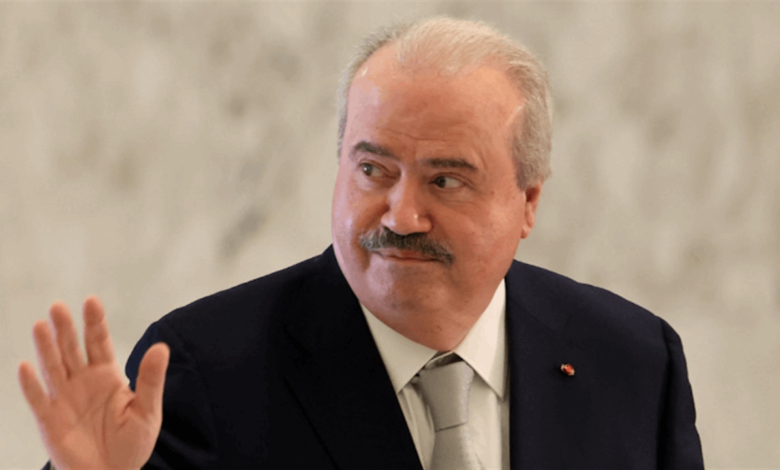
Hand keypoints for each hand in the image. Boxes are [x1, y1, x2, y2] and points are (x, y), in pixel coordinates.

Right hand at [18, 296, 168, 469]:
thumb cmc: (132, 442)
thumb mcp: (148, 410)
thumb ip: (151, 379)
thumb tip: (161, 347)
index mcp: (107, 375)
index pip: (99, 342)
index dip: (95, 322)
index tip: (91, 301)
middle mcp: (83, 381)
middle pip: (72, 349)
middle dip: (66, 328)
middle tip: (59, 307)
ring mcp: (65, 398)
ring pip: (53, 368)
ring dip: (46, 348)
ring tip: (41, 325)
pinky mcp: (50, 419)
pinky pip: (39, 399)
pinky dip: (32, 384)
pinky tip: (26, 366)